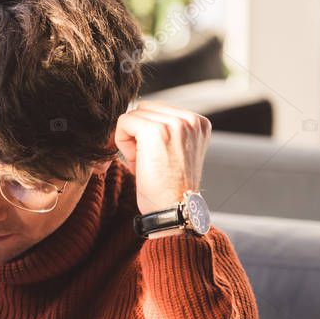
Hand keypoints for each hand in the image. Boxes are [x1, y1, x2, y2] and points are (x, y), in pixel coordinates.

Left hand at [113, 100, 211, 214]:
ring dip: (131, 139)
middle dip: (138, 134)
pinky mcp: (156, 131)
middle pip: (145, 109)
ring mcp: (175, 123)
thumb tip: (134, 112)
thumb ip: (164, 130)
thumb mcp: (173, 152)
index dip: (147, 134)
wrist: (174, 209)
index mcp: (198, 123)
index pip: (158, 110)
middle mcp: (191, 119)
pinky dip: (121, 142)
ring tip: (144, 162)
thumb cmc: (168, 187)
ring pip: (134, 114)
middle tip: (146, 161)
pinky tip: (135, 161)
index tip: (154, 157)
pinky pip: (124, 122)